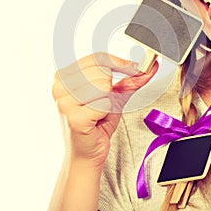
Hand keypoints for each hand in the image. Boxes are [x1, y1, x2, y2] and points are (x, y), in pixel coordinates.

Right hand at [52, 52, 157, 166]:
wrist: (88, 153)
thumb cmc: (97, 122)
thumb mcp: (114, 95)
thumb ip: (131, 79)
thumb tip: (150, 66)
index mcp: (64, 75)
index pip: (97, 57)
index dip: (119, 62)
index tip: (134, 68)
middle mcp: (59, 86)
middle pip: (102, 71)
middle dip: (111, 88)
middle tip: (104, 103)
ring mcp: (64, 102)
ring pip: (104, 85)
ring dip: (108, 101)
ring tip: (98, 112)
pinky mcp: (74, 118)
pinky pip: (104, 104)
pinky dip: (107, 112)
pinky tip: (97, 120)